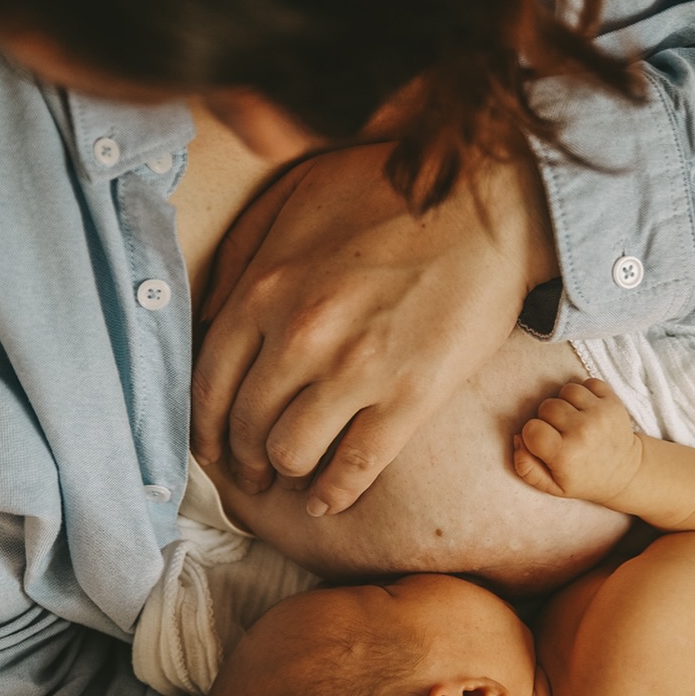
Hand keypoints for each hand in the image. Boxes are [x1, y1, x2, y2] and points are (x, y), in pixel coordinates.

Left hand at [192, 142, 557, 514]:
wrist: (488, 205)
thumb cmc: (394, 192)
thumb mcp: (298, 196)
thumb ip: (247, 254)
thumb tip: (214, 315)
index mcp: (267, 289)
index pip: (210, 381)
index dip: (206, 426)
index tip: (213, 446)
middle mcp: (302, 336)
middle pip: (247, 424)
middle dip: (244, 458)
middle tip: (252, 471)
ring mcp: (356, 370)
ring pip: (293, 454)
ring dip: (287, 474)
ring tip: (293, 479)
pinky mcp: (410, 397)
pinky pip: (357, 467)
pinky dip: (335, 494)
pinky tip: (328, 503)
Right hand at [513, 378, 640, 501]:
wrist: (625, 473)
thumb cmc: (583, 479)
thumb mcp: (552, 486)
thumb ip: (526, 467)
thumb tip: (518, 439)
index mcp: (566, 455)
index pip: (531, 429)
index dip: (532, 434)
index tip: (544, 444)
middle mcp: (583, 432)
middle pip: (546, 406)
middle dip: (548, 418)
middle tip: (560, 433)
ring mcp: (600, 414)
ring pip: (566, 390)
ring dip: (565, 403)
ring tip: (573, 419)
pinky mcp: (613, 402)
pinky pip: (587, 382)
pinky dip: (584, 393)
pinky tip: (586, 410)